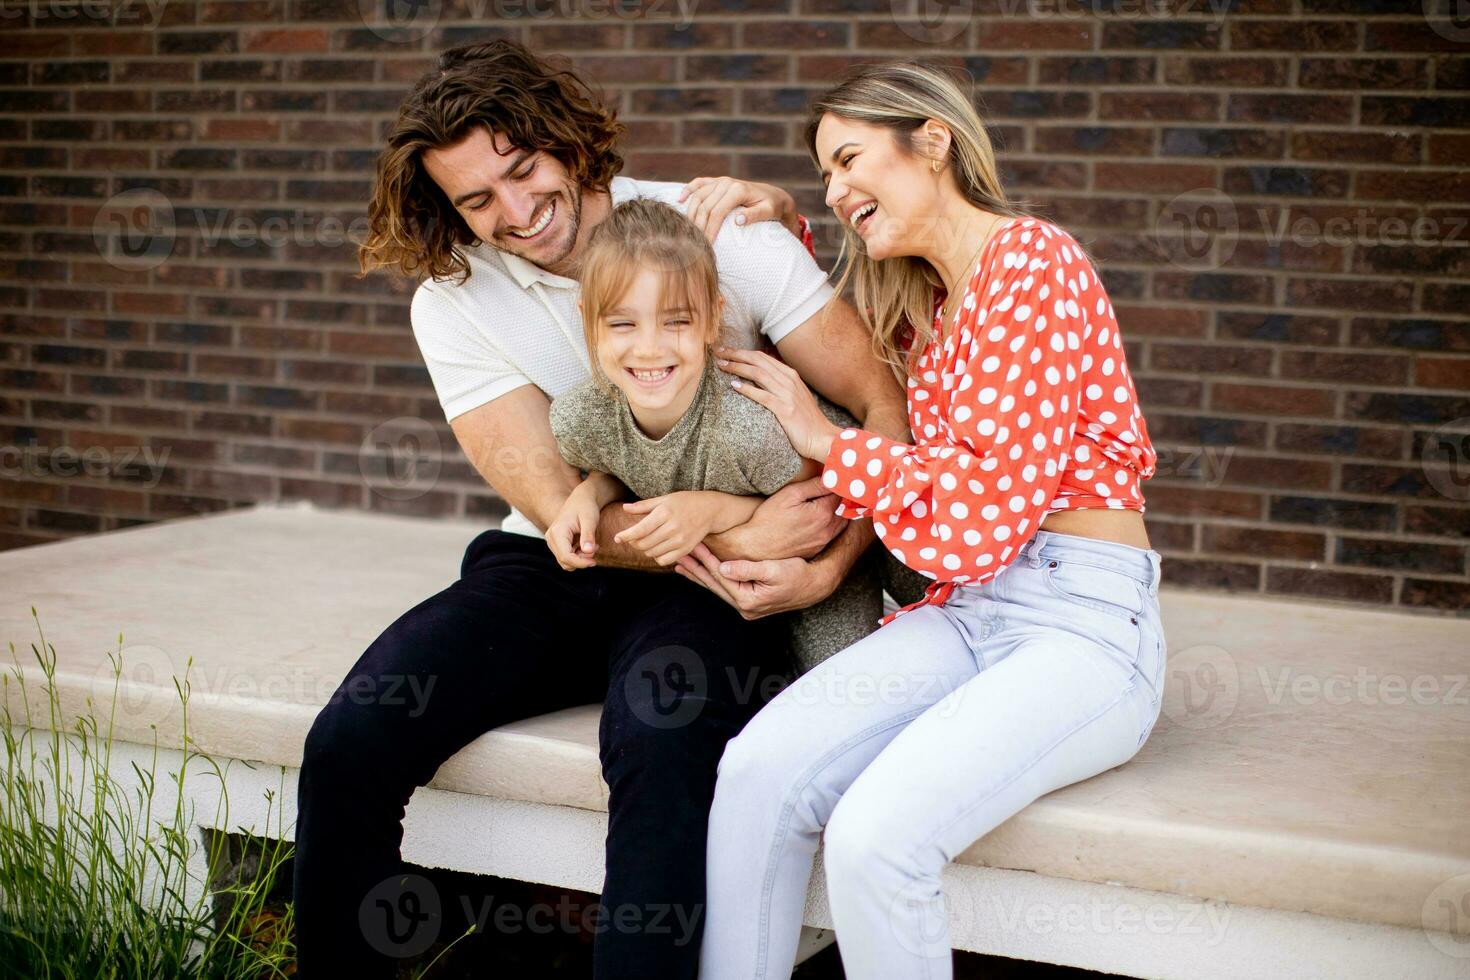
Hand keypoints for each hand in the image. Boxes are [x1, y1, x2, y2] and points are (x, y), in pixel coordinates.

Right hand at [546, 486, 601, 570]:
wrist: (581, 498)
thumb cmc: (586, 507)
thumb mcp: (590, 520)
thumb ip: (588, 535)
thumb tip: (588, 552)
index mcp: (557, 532)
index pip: (566, 557)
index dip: (581, 563)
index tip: (594, 562)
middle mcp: (551, 537)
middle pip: (564, 561)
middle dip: (581, 560)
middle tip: (595, 548)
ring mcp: (552, 540)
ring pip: (565, 561)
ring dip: (580, 558)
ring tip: (592, 545)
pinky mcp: (556, 542)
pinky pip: (566, 556)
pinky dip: (577, 555)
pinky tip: (587, 544)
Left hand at [614, 491, 732, 566]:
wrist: (710, 510)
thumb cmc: (685, 502)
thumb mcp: (664, 499)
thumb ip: (644, 506)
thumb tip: (624, 508)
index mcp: (665, 513)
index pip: (640, 530)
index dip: (625, 536)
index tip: (617, 538)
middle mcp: (672, 528)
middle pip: (643, 544)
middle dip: (633, 543)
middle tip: (632, 538)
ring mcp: (680, 540)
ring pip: (652, 553)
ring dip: (644, 549)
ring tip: (646, 541)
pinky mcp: (686, 549)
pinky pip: (664, 560)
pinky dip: (656, 556)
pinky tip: (657, 548)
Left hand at [674, 543, 835, 619]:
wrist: (815, 586)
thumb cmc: (798, 574)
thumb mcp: (774, 569)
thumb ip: (746, 569)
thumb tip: (722, 568)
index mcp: (748, 600)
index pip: (720, 576)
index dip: (706, 559)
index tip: (693, 544)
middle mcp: (745, 608)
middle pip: (714, 585)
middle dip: (696, 568)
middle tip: (677, 554)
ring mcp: (747, 608)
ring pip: (717, 588)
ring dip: (699, 575)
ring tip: (681, 565)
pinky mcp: (750, 603)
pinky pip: (725, 589)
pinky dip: (712, 580)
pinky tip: (702, 573)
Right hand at [679, 177, 797, 241]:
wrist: (774, 195)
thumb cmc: (772, 207)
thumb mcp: (769, 211)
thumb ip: (754, 215)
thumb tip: (738, 220)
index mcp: (738, 189)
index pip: (717, 212)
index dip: (709, 229)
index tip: (706, 245)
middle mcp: (726, 182)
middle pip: (704, 206)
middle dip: (698, 225)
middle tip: (695, 243)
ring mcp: (720, 180)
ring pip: (698, 197)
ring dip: (691, 213)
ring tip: (688, 231)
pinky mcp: (717, 181)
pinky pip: (698, 183)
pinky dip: (688, 190)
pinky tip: (680, 200)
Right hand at [716, 477, 844, 562]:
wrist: (756, 547)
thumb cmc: (769, 519)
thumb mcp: (789, 494)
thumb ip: (813, 485)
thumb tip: (830, 477)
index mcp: (823, 512)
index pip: (841, 492)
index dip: (838, 483)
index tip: (835, 476)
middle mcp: (828, 529)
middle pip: (845, 508)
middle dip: (841, 497)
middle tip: (834, 487)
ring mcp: (824, 541)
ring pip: (842, 522)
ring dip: (838, 511)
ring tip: (828, 501)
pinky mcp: (818, 549)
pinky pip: (832, 533)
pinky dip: (831, 524)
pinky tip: (818, 518)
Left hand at [717, 347, 840, 462]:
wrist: (822, 438)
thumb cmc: (807, 420)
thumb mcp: (795, 396)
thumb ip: (780, 385)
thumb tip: (761, 378)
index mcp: (790, 375)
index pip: (762, 357)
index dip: (742, 352)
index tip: (727, 351)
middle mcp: (789, 380)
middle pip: (757, 361)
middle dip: (736, 354)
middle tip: (718, 353)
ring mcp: (787, 394)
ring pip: (758, 374)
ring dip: (737, 367)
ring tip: (722, 366)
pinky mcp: (785, 409)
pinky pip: (762, 395)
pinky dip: (747, 389)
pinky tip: (734, 386)